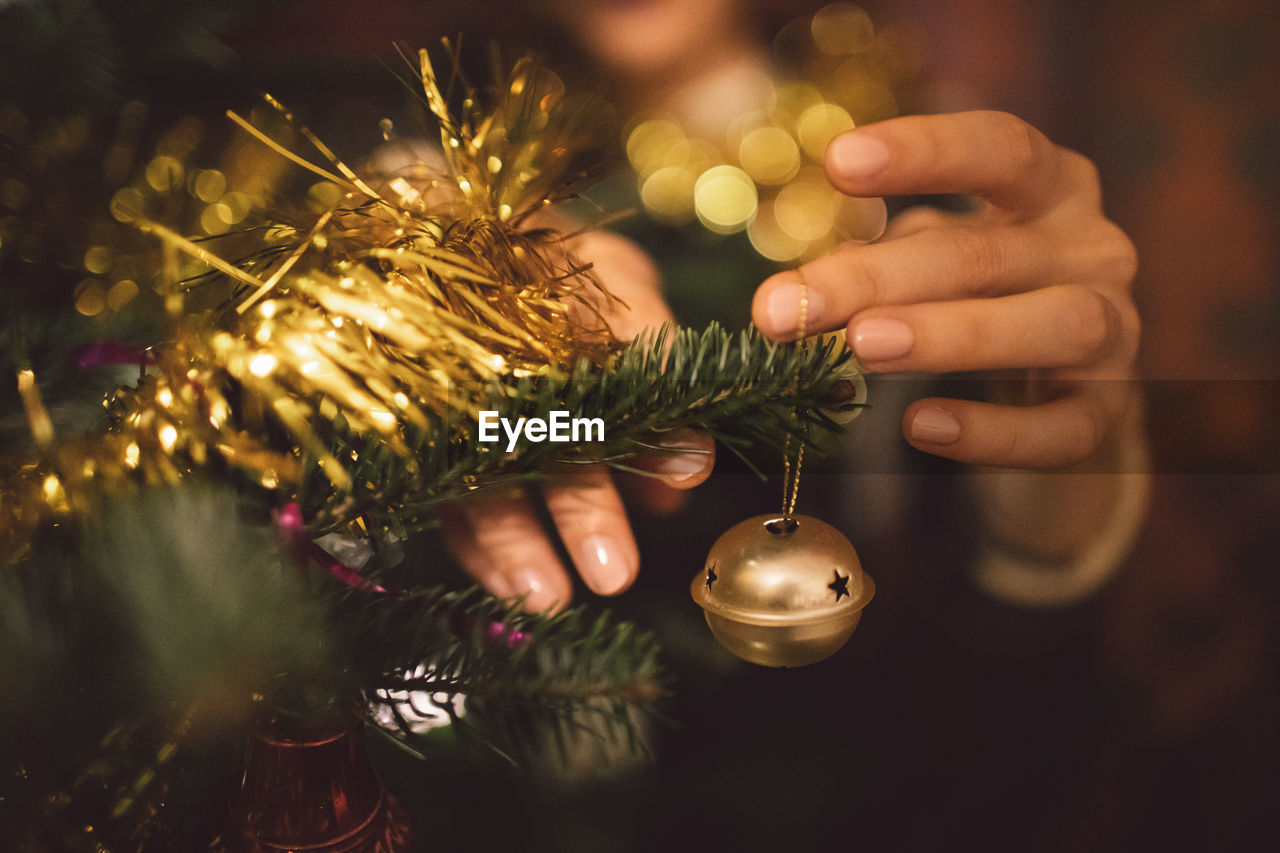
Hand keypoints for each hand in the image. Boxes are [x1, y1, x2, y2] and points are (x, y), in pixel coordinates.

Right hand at [441, 230, 713, 610]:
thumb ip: (660, 370)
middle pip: (537, 437)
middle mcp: (497, 357)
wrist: (474, 246)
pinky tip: (510, 589)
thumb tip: (690, 472)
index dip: (650, 430)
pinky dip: (480, 548)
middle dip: (580, 508)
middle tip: (615, 574)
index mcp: (557, 313)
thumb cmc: (568, 280)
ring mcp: (455, 400)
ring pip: (478, 476)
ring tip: (548, 598)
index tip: (689, 480)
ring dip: (513, 544)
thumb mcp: (623, 296)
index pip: (610, 371)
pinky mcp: (433, 440)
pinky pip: (448, 499)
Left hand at [752, 111, 1139, 468]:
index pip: (1001, 148)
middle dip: (877, 279)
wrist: (1065, 394)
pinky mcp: (1109, 412)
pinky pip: (1063, 428)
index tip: (837, 161)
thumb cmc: (979, 301)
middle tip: (788, 308)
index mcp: (1051, 188)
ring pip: (1053, 324)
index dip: (924, 150)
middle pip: (987, 253)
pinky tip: (922, 427)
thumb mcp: (928, 263)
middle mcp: (1094, 248)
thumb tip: (794, 294)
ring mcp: (1115, 329)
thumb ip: (870, 266)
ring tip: (862, 348)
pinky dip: (994, 432)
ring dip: (950, 334)